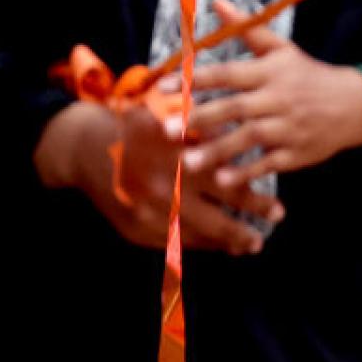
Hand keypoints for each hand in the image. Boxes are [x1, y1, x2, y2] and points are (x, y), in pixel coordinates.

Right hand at [34, 97, 279, 255]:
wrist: (84, 149)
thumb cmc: (138, 126)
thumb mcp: (173, 117)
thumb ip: (207, 131)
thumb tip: (248, 140)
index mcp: (177, 156)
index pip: (226, 183)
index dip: (254, 200)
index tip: (278, 209)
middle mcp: (163, 188)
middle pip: (215, 217)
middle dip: (246, 227)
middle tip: (269, 230)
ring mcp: (147, 213)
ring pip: (195, 236)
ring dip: (225, 241)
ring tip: (249, 244)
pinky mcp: (135, 229)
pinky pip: (173, 243)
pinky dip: (197, 244)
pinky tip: (216, 244)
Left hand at [182, 0, 361, 192]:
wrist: (354, 105)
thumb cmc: (309, 74)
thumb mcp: (282, 48)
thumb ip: (247, 27)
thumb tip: (216, 2)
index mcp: (271, 71)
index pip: (230, 72)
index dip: (199, 78)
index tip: (167, 85)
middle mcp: (278, 98)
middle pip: (236, 107)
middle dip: (201, 117)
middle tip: (166, 128)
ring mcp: (288, 127)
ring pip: (250, 138)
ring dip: (218, 150)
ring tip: (187, 162)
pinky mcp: (296, 153)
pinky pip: (268, 164)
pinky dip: (247, 172)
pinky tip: (222, 180)